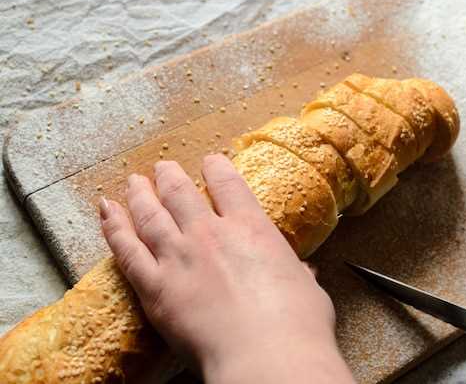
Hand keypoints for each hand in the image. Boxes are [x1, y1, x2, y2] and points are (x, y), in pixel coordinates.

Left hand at [99, 154, 354, 383]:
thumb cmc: (297, 325)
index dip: (216, 168)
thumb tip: (306, 273)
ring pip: (150, 215)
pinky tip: (106, 211)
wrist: (266, 356)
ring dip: (140, 194)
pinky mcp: (156, 288)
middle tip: (163, 167)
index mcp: (251, 228)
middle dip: (170, 176)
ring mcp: (179, 258)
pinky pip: (127, 251)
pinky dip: (114, 228)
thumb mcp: (308, 290)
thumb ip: (298, 275)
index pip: (228, 184)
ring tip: (134, 181)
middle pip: (181, 192)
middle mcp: (210, 234)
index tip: (210, 161)